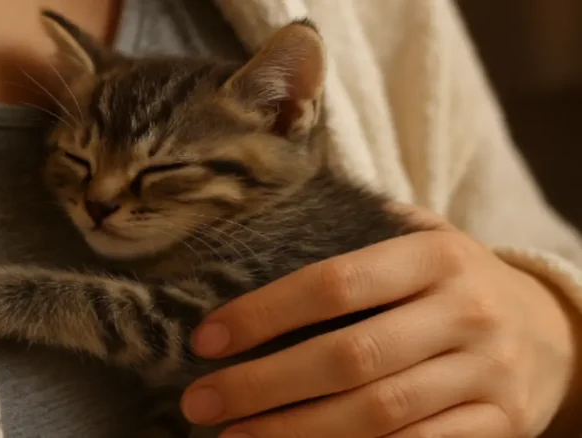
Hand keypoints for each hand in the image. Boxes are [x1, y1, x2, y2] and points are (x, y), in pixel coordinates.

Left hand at [181, 207, 579, 436]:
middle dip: (264, 385)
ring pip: (378, 413)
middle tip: (201, 402)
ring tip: (234, 437)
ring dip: (296, 432)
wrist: (553, 332)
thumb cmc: (455, 283)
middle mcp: (463, 313)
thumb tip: (259, 235)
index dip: (264, 313)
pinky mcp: (499, 425)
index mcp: (434, 255)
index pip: (334, 283)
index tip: (206, 340)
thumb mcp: (422, 241)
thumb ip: (357, 235)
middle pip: (349, 357)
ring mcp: (485, 374)